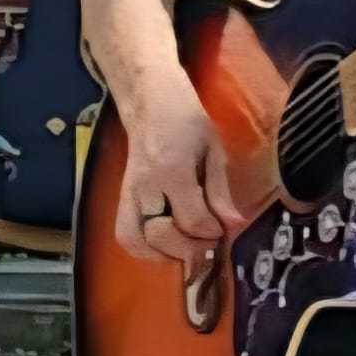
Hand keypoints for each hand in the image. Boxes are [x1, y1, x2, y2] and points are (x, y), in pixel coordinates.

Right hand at [116, 70, 243, 265]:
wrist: (149, 101)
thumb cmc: (186, 120)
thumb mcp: (213, 149)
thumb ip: (220, 191)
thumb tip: (234, 225)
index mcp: (172, 168)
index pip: (191, 217)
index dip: (211, 232)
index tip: (222, 230)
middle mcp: (145, 184)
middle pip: (160, 234)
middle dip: (188, 249)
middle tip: (207, 244)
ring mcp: (128, 193)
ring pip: (135, 240)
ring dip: (162, 254)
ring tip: (185, 250)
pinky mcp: (121, 198)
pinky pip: (126, 235)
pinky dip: (145, 250)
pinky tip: (165, 247)